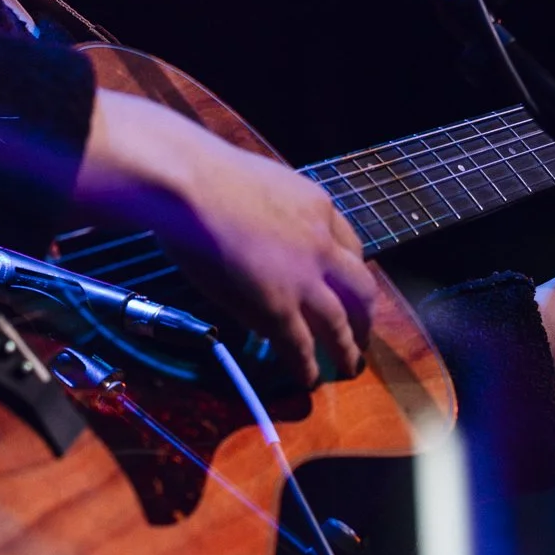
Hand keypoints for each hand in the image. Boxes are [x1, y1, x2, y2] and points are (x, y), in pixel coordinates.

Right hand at [75, 90, 375, 386]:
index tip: (347, 285)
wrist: (190, 184)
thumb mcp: (261, 184)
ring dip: (348, 349)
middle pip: (361, 288)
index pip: (352, 245)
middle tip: (362, 333)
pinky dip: (308, 366)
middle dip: (365, 316)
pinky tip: (308, 380)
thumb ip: (274, 212)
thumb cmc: (205, 174)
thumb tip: (260, 231)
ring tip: (349, 367)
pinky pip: (302, 346)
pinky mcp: (278, 307)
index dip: (352, 271)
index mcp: (318, 207)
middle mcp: (322, 244)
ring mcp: (304, 279)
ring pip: (341, 323)